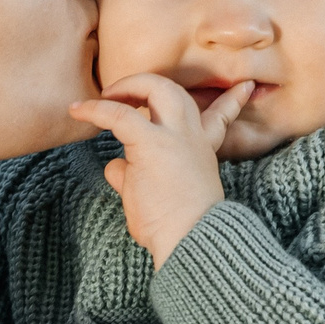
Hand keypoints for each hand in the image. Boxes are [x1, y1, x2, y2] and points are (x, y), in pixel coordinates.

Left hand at [68, 76, 254, 265]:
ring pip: (155, 87)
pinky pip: (118, 115)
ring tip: (102, 97)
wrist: (190, 240)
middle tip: (124, 91)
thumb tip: (116, 167)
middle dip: (148, 83)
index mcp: (202, 151)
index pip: (221, 118)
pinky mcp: (150, 143)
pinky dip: (95, 110)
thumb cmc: (178, 229)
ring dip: (127, 87)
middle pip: (176, 92)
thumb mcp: (158, 196)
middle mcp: (191, 137)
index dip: (232, 101)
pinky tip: (78, 111)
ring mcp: (173, 137)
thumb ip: (136, 175)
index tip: (246, 87)